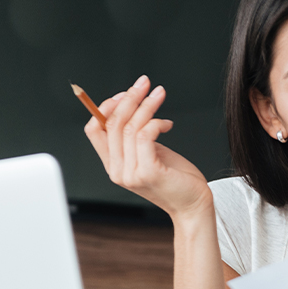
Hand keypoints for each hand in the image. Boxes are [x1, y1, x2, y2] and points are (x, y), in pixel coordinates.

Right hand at [82, 74, 211, 218]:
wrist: (193, 205)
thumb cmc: (176, 178)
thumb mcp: (151, 154)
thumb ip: (136, 138)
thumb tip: (133, 107)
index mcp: (113, 165)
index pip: (94, 130)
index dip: (105, 107)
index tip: (125, 93)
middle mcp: (117, 170)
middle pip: (112, 124)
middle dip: (129, 98)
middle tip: (144, 83)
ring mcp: (131, 173)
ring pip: (130, 127)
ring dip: (146, 105)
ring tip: (159, 94)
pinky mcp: (148, 172)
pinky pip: (145, 136)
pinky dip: (156, 122)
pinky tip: (167, 123)